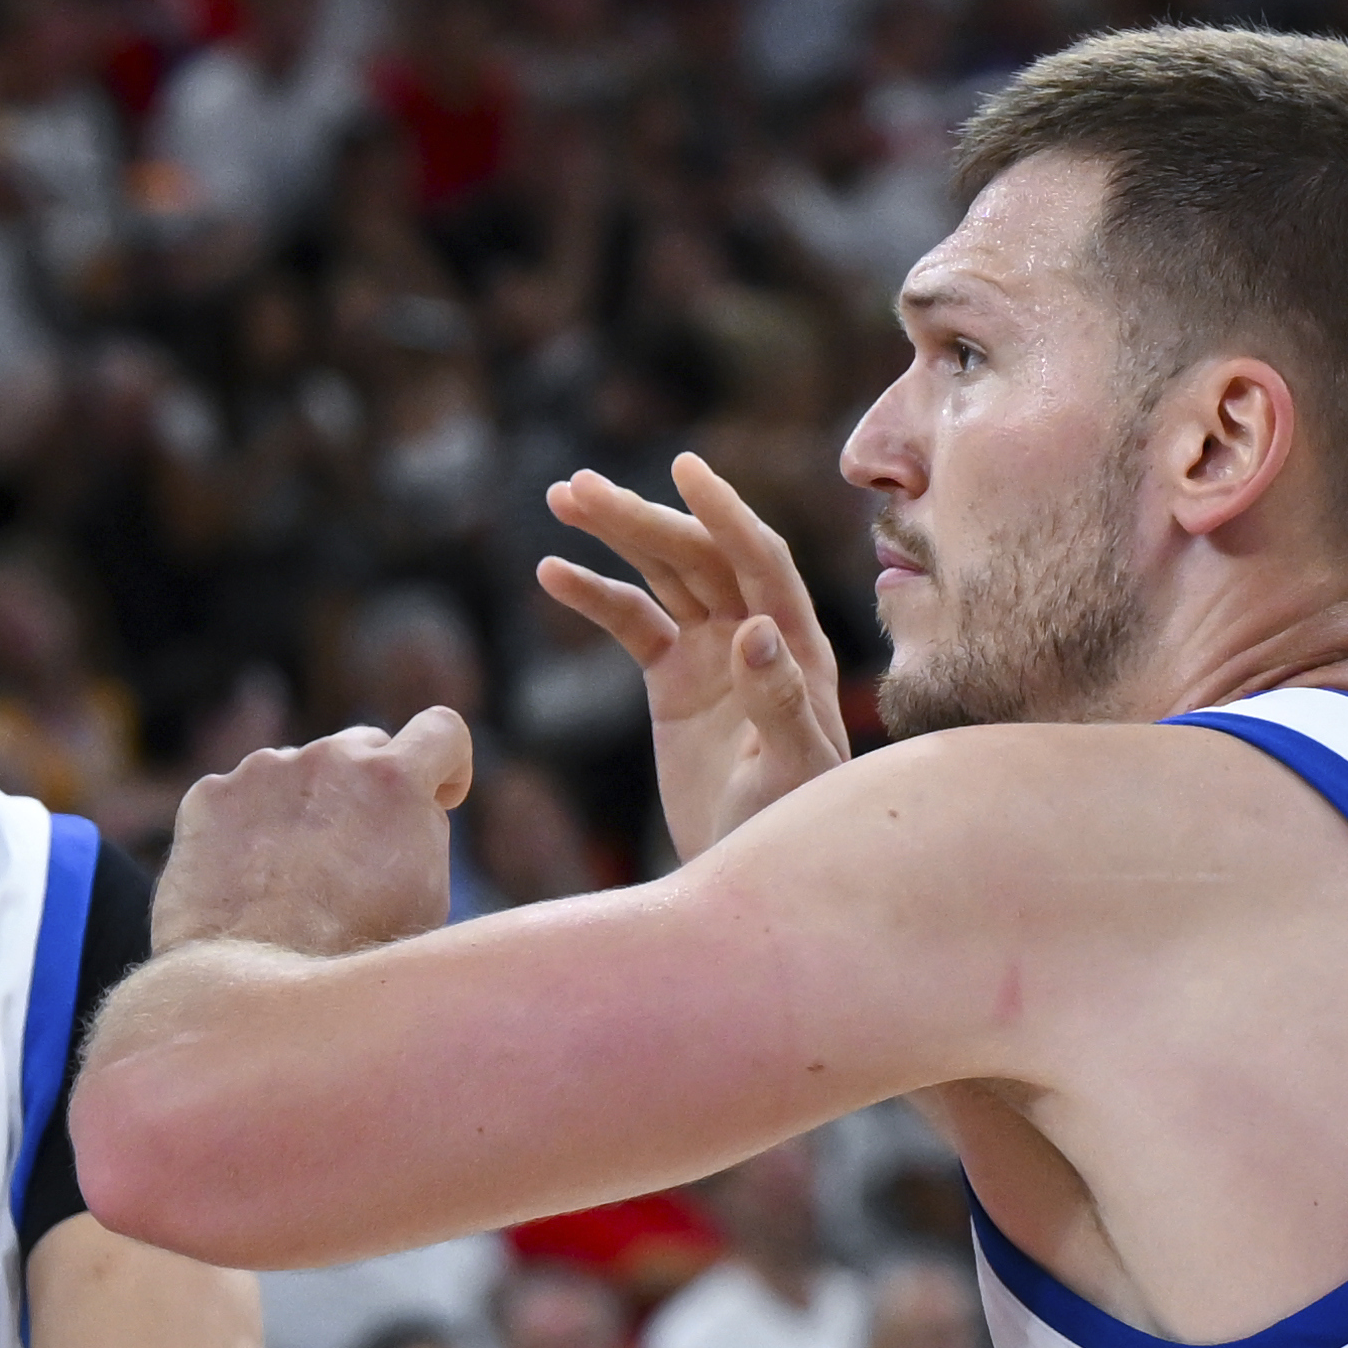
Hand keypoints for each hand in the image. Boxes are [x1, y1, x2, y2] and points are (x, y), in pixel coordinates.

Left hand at [153, 710, 470, 957]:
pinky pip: (242, 798)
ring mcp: (261, 771)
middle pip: (365, 748)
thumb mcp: (426, 898)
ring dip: (307, 808)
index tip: (436, 800)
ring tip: (295, 881)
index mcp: (393, 779)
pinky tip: (249, 882)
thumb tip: (414, 806)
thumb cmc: (351, 956)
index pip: (442, 730)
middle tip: (358, 854)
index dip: (445, 768)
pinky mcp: (210, 795)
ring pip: (300, 772)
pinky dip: (250, 829)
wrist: (250, 988)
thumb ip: (423, 831)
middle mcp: (327, 758)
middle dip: (369, 790)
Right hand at [541, 451, 849, 860]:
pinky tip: (551, 572)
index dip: (724, 513)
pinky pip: (632, 622)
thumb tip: (756, 628)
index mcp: (796, 646)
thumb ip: (780, 702)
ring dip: (617, 534)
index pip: (760, 560)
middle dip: (642, 518)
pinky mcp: (675, 679)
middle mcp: (758, 635)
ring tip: (561, 497)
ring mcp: (714, 653)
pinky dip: (595, 595)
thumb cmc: (790, 829)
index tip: (684, 470)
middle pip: (699, 556)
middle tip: (578, 486)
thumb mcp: (792, 772)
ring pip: (664, 575)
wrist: (751, 877)